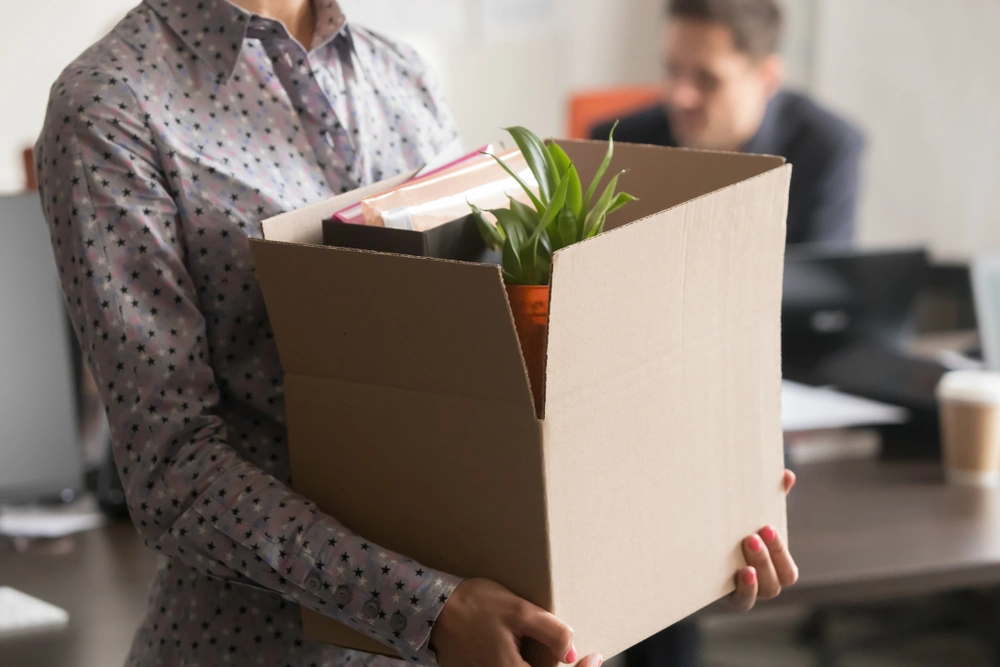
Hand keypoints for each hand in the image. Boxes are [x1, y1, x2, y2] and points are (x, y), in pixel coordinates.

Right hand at [431, 578, 602, 666]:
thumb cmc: (475, 606)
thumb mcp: (519, 610)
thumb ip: (551, 632)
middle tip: (581, 657)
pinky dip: (525, 664)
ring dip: (542, 666)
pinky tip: (531, 652)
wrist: (433, 608)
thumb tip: (571, 654)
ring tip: (554, 651)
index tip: (594, 657)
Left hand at [730, 469, 798, 610]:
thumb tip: (787, 475)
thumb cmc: (732, 528)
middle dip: (768, 558)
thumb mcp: (750, 513)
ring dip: (759, 570)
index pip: (788, 570)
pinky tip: (741, 572)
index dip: (780, 551)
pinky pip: (742, 601)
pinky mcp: (726, 596)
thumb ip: (771, 497)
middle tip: (751, 535)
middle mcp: (763, 583)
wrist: (696, 547)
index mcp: (773, 566)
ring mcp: (745, 591)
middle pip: (778, 581)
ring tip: (744, 546)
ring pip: (763, 592)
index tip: (766, 526)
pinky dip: (745, 589)